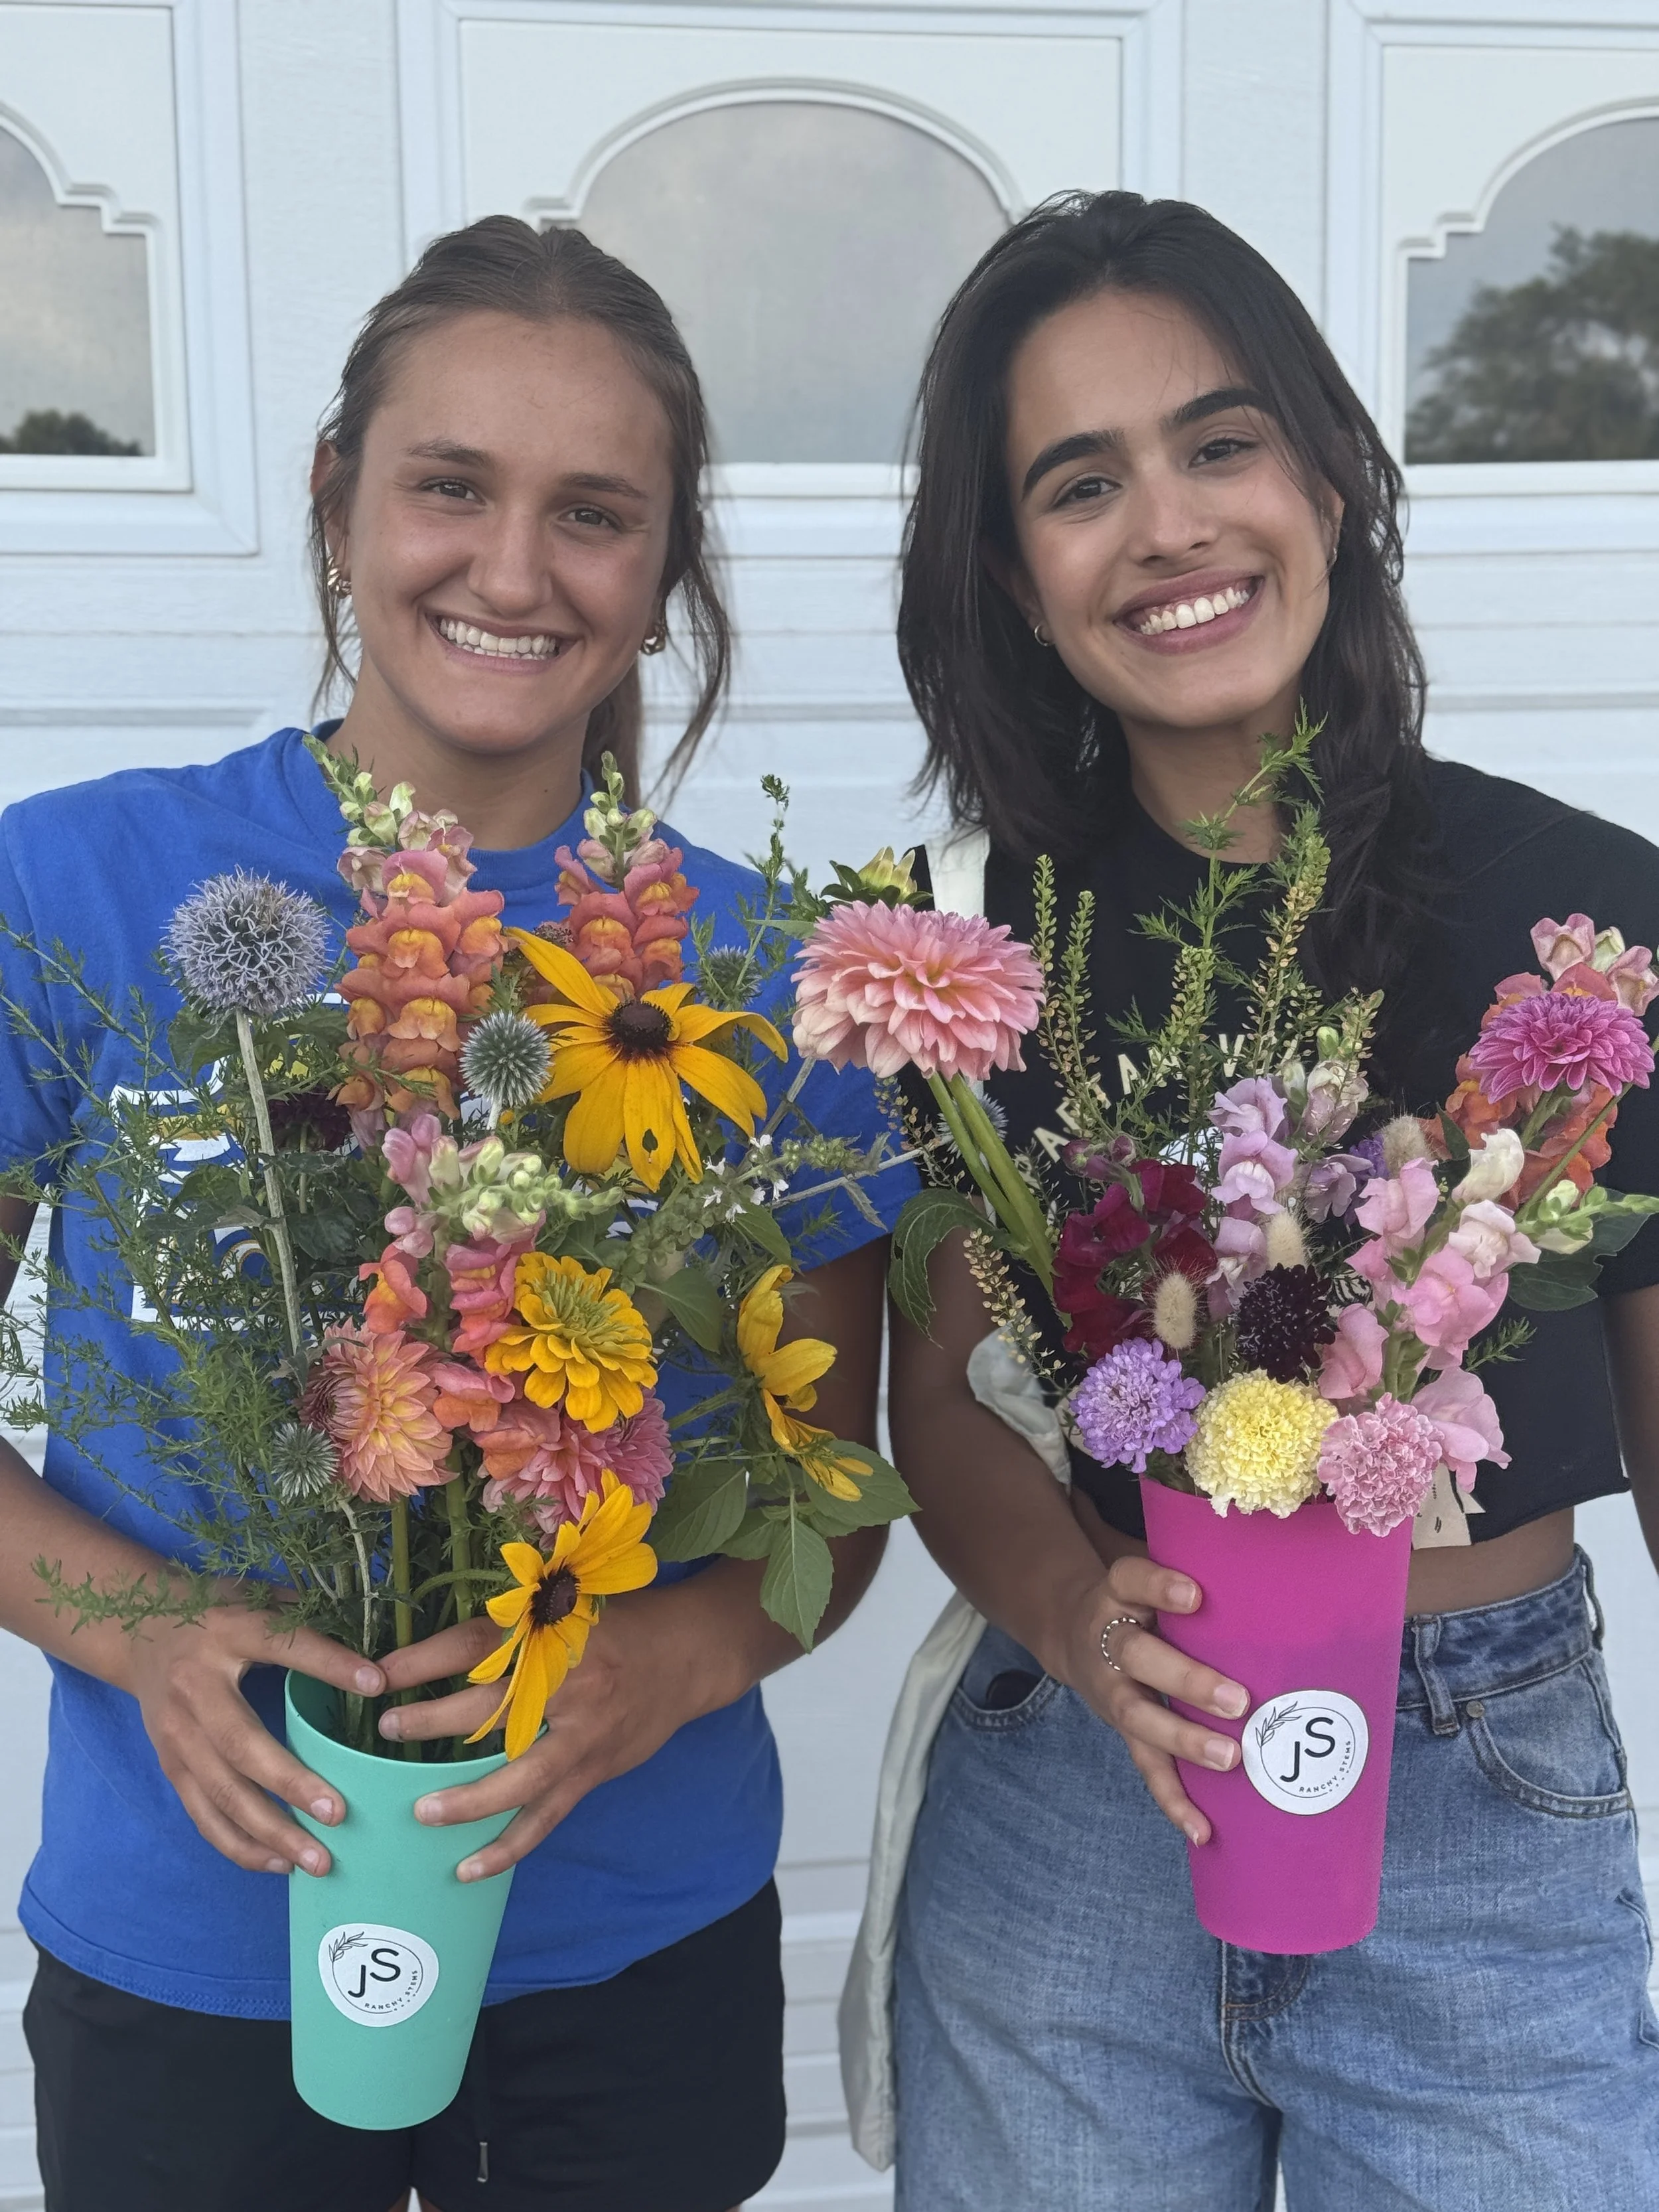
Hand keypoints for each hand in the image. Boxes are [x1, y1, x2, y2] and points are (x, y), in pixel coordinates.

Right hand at [125, 1586, 384, 1876]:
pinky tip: (279, 1864)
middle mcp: (195, 1687)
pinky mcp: (169, 1766)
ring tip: (317, 1860)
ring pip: (220, 1793)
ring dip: (269, 1833)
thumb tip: (373, 1645)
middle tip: (339, 1814)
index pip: (283, 1645)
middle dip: (290, 1783)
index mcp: (227, 1632)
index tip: (377, 1683)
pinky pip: (202, 1815)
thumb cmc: (217, 1613)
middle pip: (241, 1744)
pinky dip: (239, 1845)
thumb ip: (306, 1617)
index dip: (329, 1663)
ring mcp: (176, 1734)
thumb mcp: (255, 1597)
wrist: (139, 1632)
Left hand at [374, 1591, 710, 1880]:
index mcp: (553, 1635)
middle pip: (491, 1708)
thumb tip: (437, 1652)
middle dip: (433, 1721)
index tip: (379, 1673)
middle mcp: (568, 1685)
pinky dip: (508, 1846)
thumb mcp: (568, 1608)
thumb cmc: (621, 1626)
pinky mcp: (593, 1771)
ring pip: (519, 1777)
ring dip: (468, 1799)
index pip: (476, 1644)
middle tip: (387, 1729)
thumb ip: (514, 1629)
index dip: (425, 1659)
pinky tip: (469, 1869)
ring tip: (420, 1813)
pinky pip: (545, 1816)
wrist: (690, 1655)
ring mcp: (583, 1735)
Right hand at [1056, 1557, 1250, 1845]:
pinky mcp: (1123, 1730)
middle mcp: (1109, 1640)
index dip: (1159, 1588)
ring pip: (1140, 1716)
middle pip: (1137, 1655)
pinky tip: (1202, 1829)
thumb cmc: (1145, 1604)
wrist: (1077, 1635)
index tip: (1195, 1595)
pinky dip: (1173, 1800)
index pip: (1131, 1578)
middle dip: (1187, 1680)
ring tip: (1230, 1759)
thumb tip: (1289, 1586)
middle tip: (1238, 1700)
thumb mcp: (1154, 1581)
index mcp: (1119, 1592)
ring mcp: (1112, 1689)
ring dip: (1184, 1740)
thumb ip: (1202, 1580)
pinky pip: (1146, 1766)